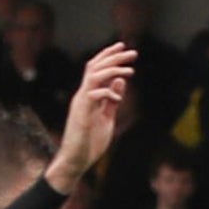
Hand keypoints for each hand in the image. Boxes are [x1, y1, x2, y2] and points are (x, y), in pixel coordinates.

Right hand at [49, 43, 135, 186]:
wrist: (76, 160)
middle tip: (132, 52)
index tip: (123, 47)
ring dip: (112, 70)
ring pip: (93, 76)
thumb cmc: (90, 142)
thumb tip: (120, 81)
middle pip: (95, 67)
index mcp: (88, 95)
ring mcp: (81, 103)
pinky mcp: (82, 114)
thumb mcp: (106, 118)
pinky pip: (93, 96)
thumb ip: (112, 100)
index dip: (108, 56)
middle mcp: (82, 95)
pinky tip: (118, 99)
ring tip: (130, 70)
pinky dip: (107, 93)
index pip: (96, 68)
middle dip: (114, 57)